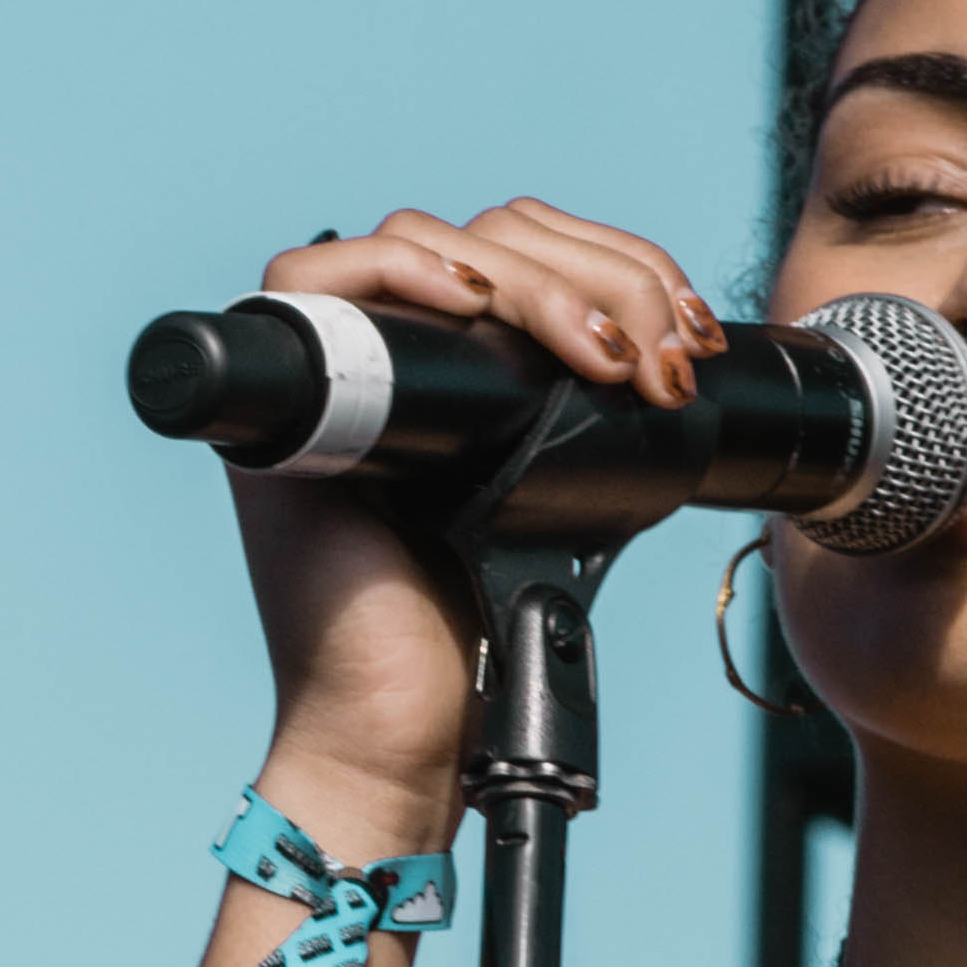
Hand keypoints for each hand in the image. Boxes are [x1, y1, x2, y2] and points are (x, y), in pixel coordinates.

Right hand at [230, 196, 725, 834]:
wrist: (408, 730)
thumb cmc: (479, 637)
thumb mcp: (562, 506)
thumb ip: (586, 429)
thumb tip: (663, 360)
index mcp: (459, 370)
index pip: (530, 253)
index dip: (615, 265)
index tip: (685, 334)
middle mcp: (391, 355)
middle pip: (490, 236)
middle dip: (601, 276)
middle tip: (661, 355)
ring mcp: (331, 369)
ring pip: (428, 241)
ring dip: (535, 279)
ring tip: (603, 355)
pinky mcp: (280, 400)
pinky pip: (312, 280)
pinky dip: (399, 269)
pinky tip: (473, 302)